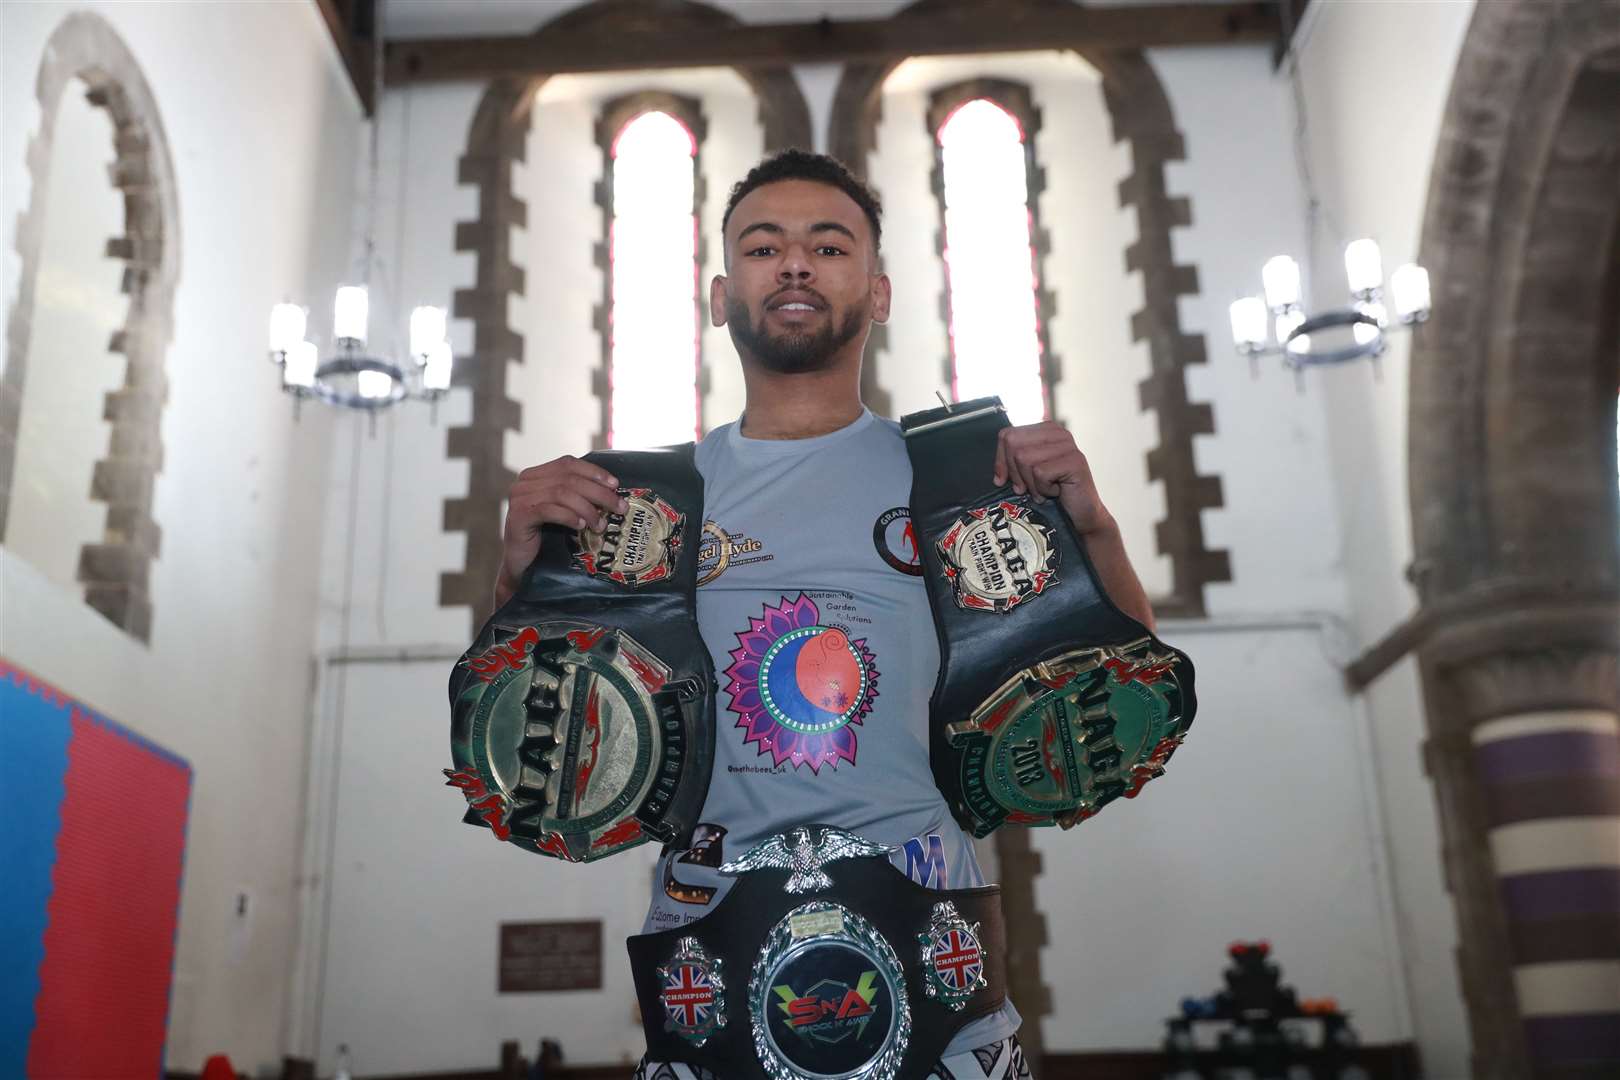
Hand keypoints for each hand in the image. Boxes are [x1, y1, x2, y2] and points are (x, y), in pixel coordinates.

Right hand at [495, 455, 626, 607]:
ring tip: (600, 524)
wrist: (521, 562)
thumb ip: (577, 495)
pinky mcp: (519, 516)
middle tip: (619, 508)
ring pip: (561, 494)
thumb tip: (612, 491)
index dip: (594, 472)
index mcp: (536, 474)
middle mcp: (525, 482)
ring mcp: (520, 498)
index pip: (568, 463)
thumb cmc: (544, 536)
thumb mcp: (562, 510)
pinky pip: (549, 510)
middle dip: (599, 493)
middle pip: (569, 479)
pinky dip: (569, 516)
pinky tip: (581, 526)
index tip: (615, 485)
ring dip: (587, 508)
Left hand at [991, 421, 1113, 535]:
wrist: (1080, 515)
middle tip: (1027, 489)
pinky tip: (1056, 492)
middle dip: (1015, 473)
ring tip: (1045, 491)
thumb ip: (1012, 464)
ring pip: (1025, 459)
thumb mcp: (1027, 475)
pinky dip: (1043, 489)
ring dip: (1031, 484)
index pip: (1007, 435)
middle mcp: (1058, 432)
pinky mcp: (1075, 461)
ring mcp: (1068, 445)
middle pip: (1014, 445)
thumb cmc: (1053, 494)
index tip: (1003, 480)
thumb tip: (998, 476)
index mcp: (1045, 430)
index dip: (1001, 460)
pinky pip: (1040, 473)